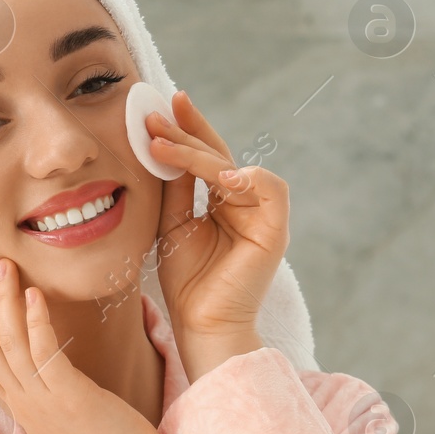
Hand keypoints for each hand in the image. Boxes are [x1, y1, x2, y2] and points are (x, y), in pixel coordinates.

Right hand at [0, 254, 170, 433]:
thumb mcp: (60, 412)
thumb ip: (42, 386)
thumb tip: (36, 356)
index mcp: (15, 406)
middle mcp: (21, 403)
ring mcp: (42, 401)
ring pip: (6, 345)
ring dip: (2, 301)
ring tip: (3, 264)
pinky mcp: (69, 398)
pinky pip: (43, 354)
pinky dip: (35, 321)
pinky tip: (33, 294)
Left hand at [144, 91, 281, 378]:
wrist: (201, 326)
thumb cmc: (187, 283)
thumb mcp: (172, 225)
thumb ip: (175, 188)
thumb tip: (165, 145)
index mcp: (222, 204)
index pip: (206, 158)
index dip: (188, 130)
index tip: (161, 107)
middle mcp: (244, 205)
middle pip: (219, 156)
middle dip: (188, 132)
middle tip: (159, 113)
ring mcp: (261, 216)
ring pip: (235, 168)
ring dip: (200, 154)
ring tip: (165, 145)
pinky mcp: (275, 231)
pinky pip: (271, 190)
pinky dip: (248, 178)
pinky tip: (218, 176)